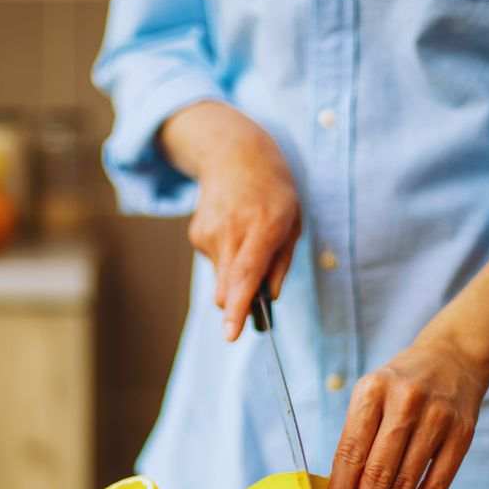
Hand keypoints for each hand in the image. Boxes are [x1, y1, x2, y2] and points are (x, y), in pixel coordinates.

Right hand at [160, 102, 300, 340]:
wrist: (234, 154)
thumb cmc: (273, 192)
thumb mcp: (292, 222)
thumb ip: (281, 262)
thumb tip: (269, 297)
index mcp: (263, 226)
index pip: (246, 274)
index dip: (238, 306)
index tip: (231, 334)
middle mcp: (232, 231)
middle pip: (226, 288)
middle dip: (237, 302)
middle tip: (254, 299)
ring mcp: (209, 233)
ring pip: (221, 279)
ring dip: (235, 273)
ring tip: (248, 239)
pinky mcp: (196, 235)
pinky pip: (214, 264)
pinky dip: (226, 258)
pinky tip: (233, 231)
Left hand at [321, 337, 488, 488]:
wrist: (454, 356)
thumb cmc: (398, 385)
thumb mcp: (370, 394)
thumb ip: (355, 439)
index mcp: (372, 390)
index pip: (351, 450)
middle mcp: (406, 402)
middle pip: (380, 473)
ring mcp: (439, 419)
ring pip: (407, 483)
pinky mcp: (463, 435)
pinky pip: (436, 484)